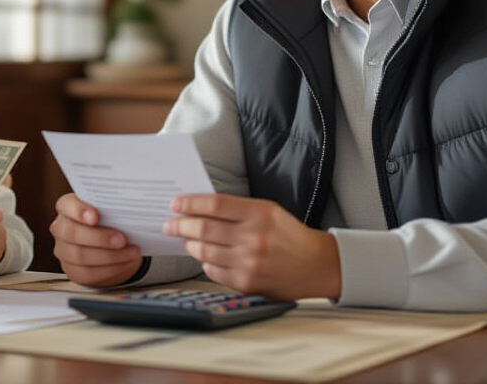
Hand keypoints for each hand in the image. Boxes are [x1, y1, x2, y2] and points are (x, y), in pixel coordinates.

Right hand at [50, 193, 141, 286]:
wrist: (110, 244)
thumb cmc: (110, 221)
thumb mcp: (110, 209)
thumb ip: (114, 205)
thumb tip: (132, 202)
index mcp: (67, 208)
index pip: (65, 205)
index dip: (78, 211)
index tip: (95, 217)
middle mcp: (60, 228)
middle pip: (72, 233)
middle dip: (99, 238)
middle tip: (122, 239)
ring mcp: (63, 251)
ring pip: (80, 256)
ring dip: (110, 256)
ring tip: (131, 252)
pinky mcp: (72, 270)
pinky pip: (88, 273)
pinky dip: (111, 269)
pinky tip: (126, 262)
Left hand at [164, 193, 341, 300]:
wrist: (316, 265)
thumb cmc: (289, 235)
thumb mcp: (268, 211)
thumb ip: (237, 209)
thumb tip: (198, 209)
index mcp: (260, 214)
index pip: (215, 205)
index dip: (190, 203)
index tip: (175, 204)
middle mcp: (254, 238)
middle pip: (204, 228)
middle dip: (180, 225)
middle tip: (169, 224)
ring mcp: (250, 262)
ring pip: (204, 251)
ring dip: (189, 244)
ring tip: (186, 240)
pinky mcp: (247, 283)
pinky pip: (213, 271)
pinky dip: (204, 262)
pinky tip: (205, 257)